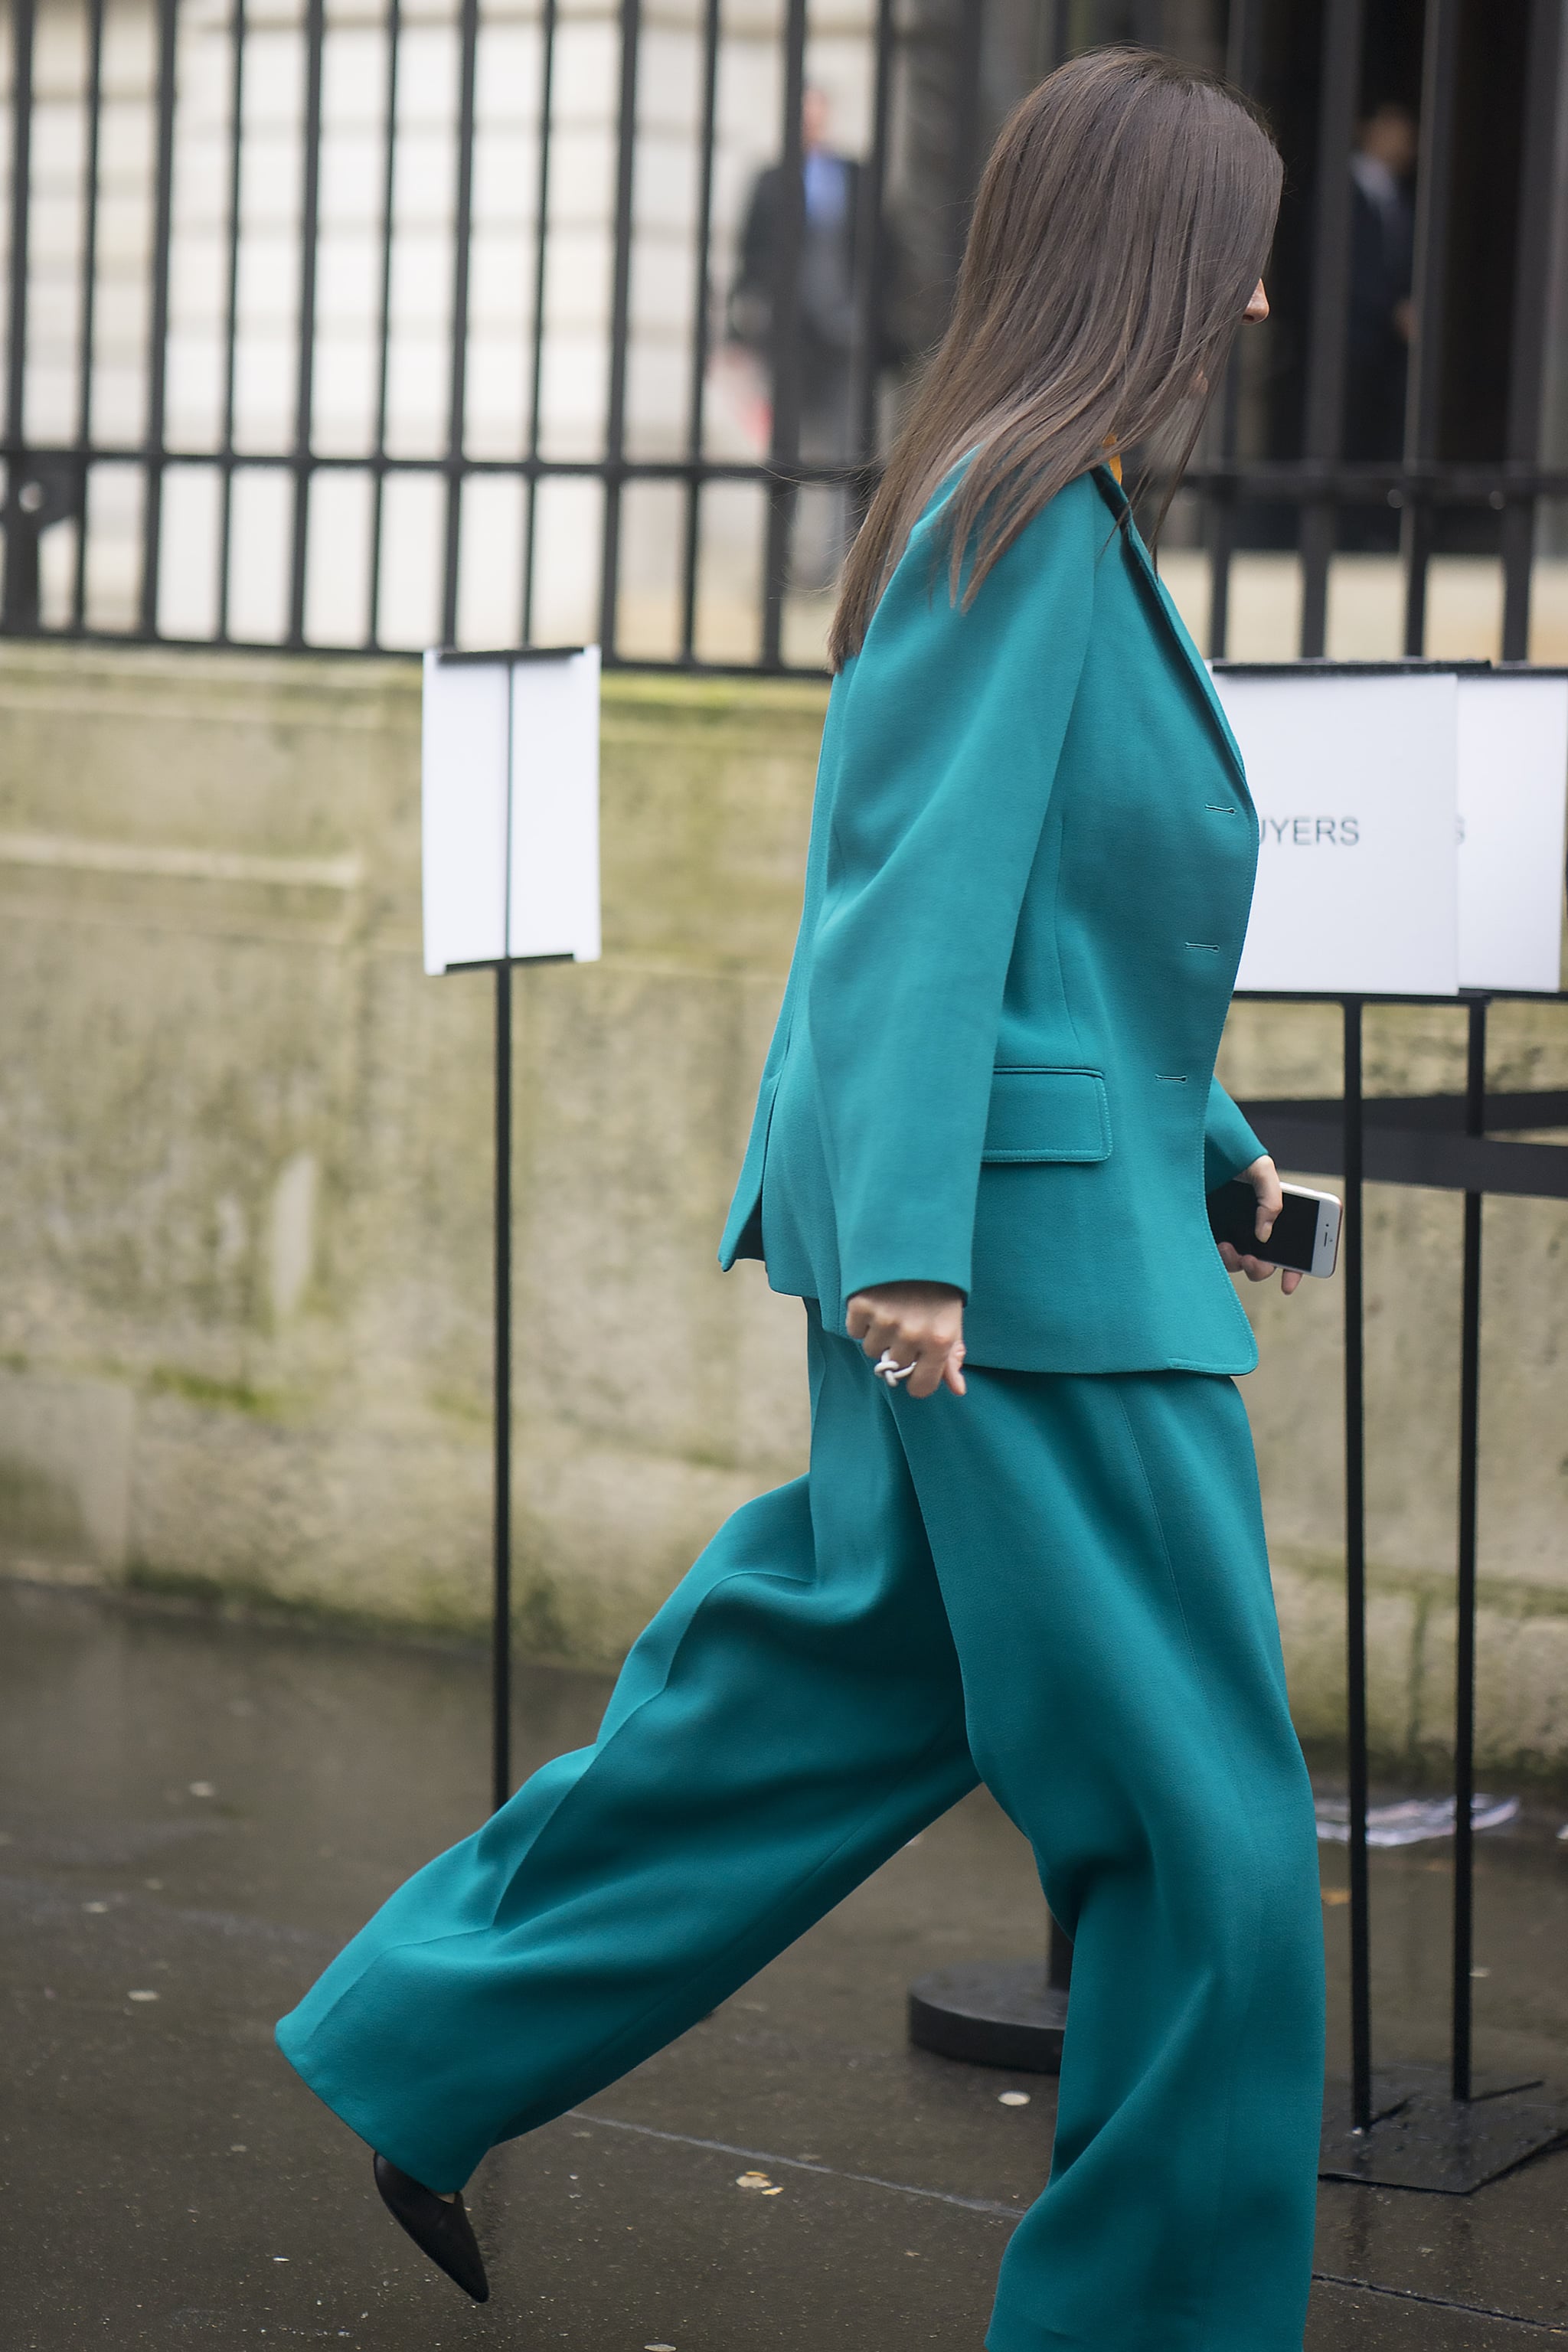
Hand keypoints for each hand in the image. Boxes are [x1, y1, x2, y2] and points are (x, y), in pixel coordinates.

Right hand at [845, 1282, 966, 1399]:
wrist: (915, 1241)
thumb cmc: (938, 1285)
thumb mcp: (952, 1319)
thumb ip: (952, 1356)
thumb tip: (957, 1389)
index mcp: (940, 1340)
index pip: (921, 1387)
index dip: (917, 1382)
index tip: (915, 1370)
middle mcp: (913, 1334)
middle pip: (894, 1366)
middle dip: (898, 1350)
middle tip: (905, 1325)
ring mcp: (885, 1320)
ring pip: (872, 1350)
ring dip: (879, 1334)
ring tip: (891, 1309)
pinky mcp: (862, 1306)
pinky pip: (855, 1330)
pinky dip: (862, 1320)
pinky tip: (876, 1301)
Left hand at [1217, 1154, 1302, 1295]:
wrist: (1196, 1144)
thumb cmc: (1232, 1153)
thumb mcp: (1261, 1169)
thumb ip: (1271, 1199)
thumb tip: (1264, 1235)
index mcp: (1270, 1213)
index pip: (1290, 1248)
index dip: (1295, 1269)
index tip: (1288, 1285)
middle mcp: (1251, 1226)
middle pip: (1263, 1262)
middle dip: (1261, 1269)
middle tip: (1254, 1261)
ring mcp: (1229, 1230)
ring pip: (1237, 1262)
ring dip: (1237, 1263)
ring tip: (1228, 1249)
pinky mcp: (1205, 1230)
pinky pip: (1214, 1253)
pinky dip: (1218, 1256)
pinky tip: (1218, 1245)